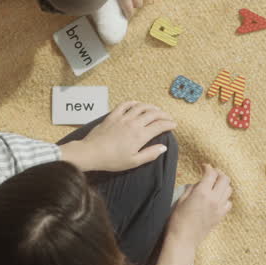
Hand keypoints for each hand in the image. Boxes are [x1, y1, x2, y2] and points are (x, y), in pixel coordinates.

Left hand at [61, 102, 175, 171]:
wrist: (91, 152)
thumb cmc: (112, 160)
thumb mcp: (134, 161)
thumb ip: (150, 154)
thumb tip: (163, 147)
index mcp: (141, 135)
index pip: (160, 126)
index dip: (169, 124)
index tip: (174, 125)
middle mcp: (134, 123)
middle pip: (153, 114)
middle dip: (163, 114)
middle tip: (168, 117)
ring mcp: (123, 118)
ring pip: (141, 107)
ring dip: (151, 107)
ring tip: (156, 109)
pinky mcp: (113, 116)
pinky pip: (125, 105)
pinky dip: (133, 103)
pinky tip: (137, 105)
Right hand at [167, 165, 231, 246]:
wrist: (183, 239)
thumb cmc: (177, 220)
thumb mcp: (181, 199)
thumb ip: (193, 188)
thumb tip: (199, 183)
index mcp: (202, 193)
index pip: (211, 174)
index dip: (208, 167)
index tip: (204, 166)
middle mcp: (214, 199)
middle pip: (225, 179)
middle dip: (219, 173)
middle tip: (212, 173)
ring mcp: (219, 208)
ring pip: (229, 190)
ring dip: (223, 184)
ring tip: (215, 185)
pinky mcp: (220, 216)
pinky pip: (228, 203)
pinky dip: (225, 198)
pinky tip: (218, 198)